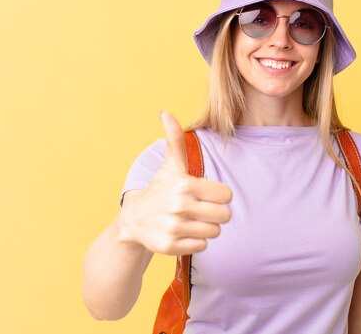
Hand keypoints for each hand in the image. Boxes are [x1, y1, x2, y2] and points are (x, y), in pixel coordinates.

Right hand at [117, 111, 231, 255]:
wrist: (133, 220)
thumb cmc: (160, 189)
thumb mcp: (170, 165)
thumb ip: (174, 140)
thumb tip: (166, 113)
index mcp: (185, 185)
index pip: (226, 195)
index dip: (219, 195)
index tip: (206, 195)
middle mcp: (180, 206)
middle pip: (225, 215)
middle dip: (216, 213)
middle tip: (201, 210)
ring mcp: (174, 227)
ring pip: (215, 232)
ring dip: (207, 227)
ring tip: (191, 220)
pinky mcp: (170, 246)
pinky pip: (202, 246)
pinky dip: (196, 241)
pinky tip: (183, 232)